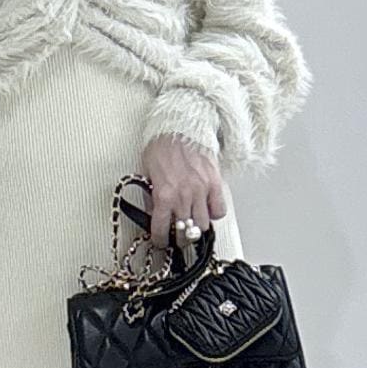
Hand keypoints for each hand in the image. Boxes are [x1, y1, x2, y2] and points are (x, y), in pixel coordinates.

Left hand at [140, 134, 227, 249]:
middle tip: (177, 236)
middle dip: (179, 239)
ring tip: (191, 224)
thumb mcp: (146, 172)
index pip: (161, 230)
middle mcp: (183, 196)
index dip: (160, 241)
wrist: (181, 125)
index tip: (161, 241)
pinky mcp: (215, 184)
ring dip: (195, 228)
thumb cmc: (162, 146)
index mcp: (164, 195)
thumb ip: (150, 196)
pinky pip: (219, 211)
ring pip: (202, 226)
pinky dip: (214, 214)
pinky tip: (206, 210)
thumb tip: (152, 213)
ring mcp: (201, 191)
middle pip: (184, 233)